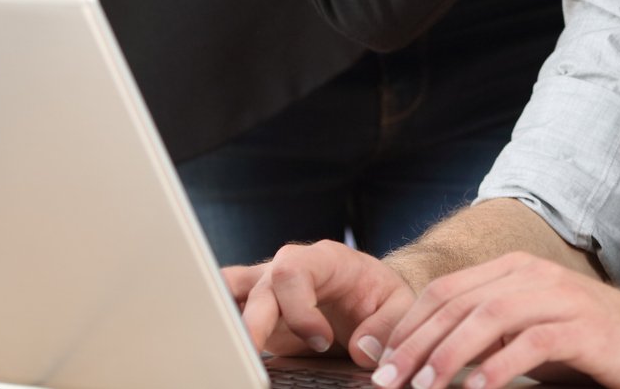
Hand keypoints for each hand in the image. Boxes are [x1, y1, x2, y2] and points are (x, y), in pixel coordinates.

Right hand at [229, 241, 417, 366]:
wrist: (369, 293)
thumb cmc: (381, 295)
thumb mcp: (400, 306)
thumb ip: (387, 326)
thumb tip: (362, 349)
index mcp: (323, 260)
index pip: (292, 272)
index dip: (299, 310)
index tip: (321, 341)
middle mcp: (288, 268)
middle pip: (257, 288)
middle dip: (255, 326)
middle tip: (262, 358)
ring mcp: (267, 286)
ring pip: (228, 289)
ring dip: (226, 318)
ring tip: (229, 351)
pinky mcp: (256, 307)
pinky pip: (225, 304)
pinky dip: (219, 321)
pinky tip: (219, 347)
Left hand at [368, 252, 619, 388]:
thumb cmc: (594, 347)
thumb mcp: (528, 339)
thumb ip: (482, 340)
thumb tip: (422, 362)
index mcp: (514, 272)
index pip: (444, 291)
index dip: (407, 326)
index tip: (380, 363)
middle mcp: (533, 276)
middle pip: (458, 303)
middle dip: (416, 344)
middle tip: (389, 381)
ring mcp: (560, 298)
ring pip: (489, 317)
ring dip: (449, 355)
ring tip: (424, 388)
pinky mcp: (585, 327)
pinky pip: (532, 343)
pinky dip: (499, 366)